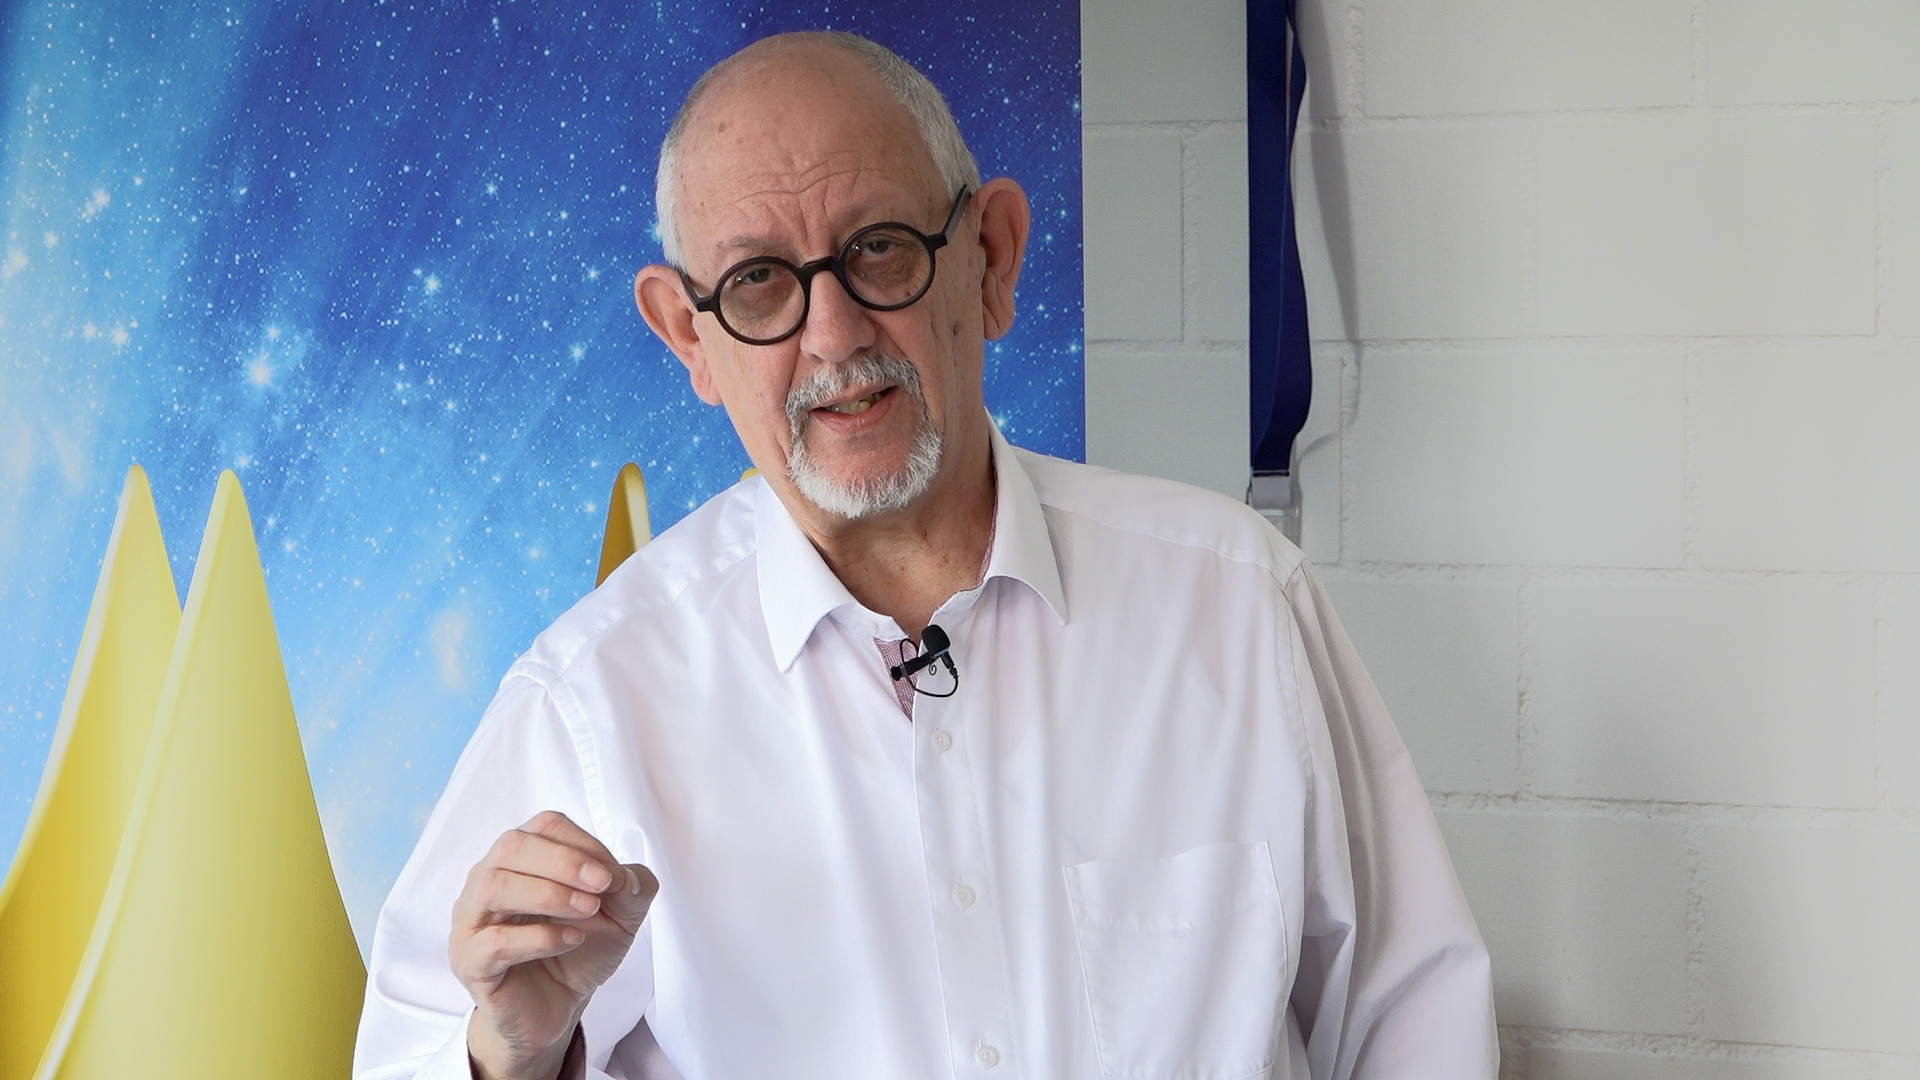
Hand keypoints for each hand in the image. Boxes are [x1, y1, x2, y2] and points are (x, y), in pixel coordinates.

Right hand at [450, 811, 657, 1079]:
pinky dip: (540, 938)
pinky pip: (495, 942)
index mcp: (522, 858)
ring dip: (549, 894)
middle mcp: (488, 880)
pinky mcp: (470, 961)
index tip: (613, 875)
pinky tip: (570, 941)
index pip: (545, 826)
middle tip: (602, 886)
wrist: (558, 1007)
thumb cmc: (579, 949)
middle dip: (564, 861)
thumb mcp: (622, 914)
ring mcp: (472, 920)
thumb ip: (632, 886)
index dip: (584, 844)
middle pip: (512, 845)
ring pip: (493, 886)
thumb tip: (626, 876)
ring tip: (587, 911)